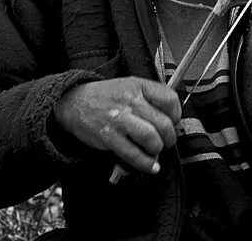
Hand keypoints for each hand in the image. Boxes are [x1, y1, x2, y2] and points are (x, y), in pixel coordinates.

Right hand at [53, 76, 180, 173]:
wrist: (74, 102)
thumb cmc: (105, 96)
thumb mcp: (129, 85)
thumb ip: (150, 98)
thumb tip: (171, 118)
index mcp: (137, 85)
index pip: (169, 99)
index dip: (177, 114)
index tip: (175, 121)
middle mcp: (130, 100)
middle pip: (163, 122)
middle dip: (170, 137)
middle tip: (167, 141)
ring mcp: (119, 119)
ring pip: (151, 138)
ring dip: (157, 149)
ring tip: (155, 150)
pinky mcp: (109, 137)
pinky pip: (133, 154)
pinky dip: (145, 163)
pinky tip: (150, 165)